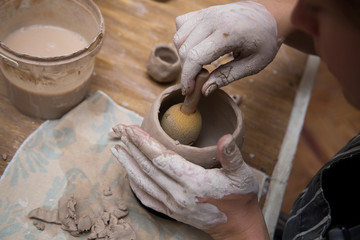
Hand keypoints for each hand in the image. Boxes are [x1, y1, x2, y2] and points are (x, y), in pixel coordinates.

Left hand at [111, 124, 259, 231]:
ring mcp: (173, 205)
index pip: (161, 158)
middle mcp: (179, 194)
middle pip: (148, 167)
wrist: (238, 226)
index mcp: (194, 181)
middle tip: (120, 130)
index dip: (144, 142)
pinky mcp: (172, 212)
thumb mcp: (242, 175)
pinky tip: (129, 175)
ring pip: (144, 182)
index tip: (131, 129)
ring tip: (117, 149)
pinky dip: (135, 185)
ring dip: (128, 164)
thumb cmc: (240, 198)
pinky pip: (147, 198)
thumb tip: (225, 138)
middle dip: (132, 147)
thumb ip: (232, 156)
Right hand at [174, 1, 279, 95]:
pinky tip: (196, 47)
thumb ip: (227, 77)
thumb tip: (204, 90)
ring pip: (179, 37)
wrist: (271, 15)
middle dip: (187, 69)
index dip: (188, 77)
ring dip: (184, 55)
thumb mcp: (253, 64)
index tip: (189, 90)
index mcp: (229, 33)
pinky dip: (183, 39)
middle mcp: (214, 19)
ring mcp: (207, 13)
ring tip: (199, 65)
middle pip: (185, 49)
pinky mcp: (204, 12)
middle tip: (198, 80)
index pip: (196, 56)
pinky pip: (181, 25)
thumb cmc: (265, 40)